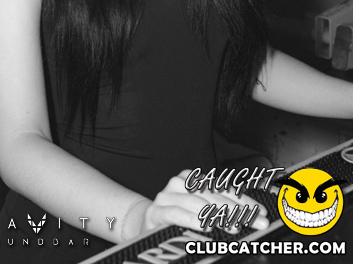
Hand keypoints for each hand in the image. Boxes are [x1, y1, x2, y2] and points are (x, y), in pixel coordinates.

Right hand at [141, 170, 269, 235]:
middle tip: (255, 222)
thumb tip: (250, 214)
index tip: (261, 212)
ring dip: (218, 215)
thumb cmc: (178, 219)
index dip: (244, 200)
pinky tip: (205, 225)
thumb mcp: (200, 210)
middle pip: (214, 195)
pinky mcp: (156, 211)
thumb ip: (220, 209)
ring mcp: (167, 195)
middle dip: (237, 210)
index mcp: (194, 179)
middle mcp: (180, 183)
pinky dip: (192, 219)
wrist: (146, 225)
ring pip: (197, 203)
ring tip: (235, 226)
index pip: (224, 188)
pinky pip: (177, 214)